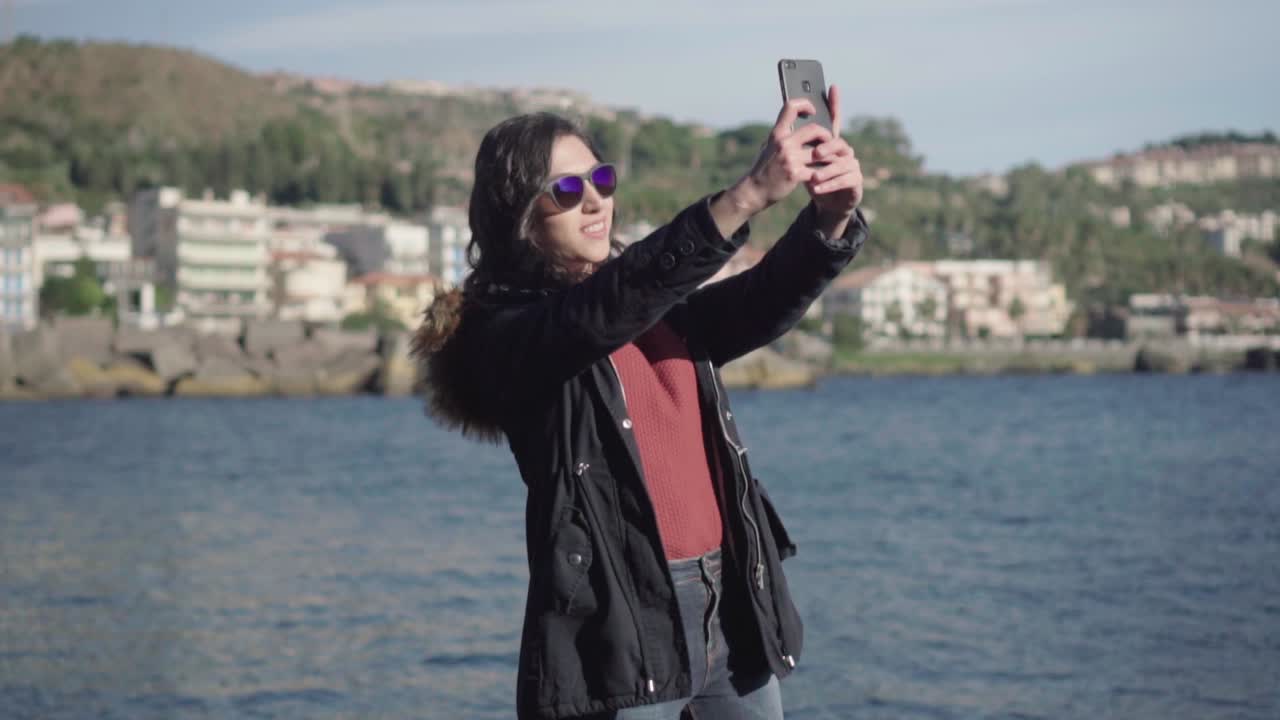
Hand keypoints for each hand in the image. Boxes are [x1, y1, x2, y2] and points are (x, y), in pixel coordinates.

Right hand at [726, 98, 833, 214]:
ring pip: (820, 151)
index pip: (791, 107)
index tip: (813, 110)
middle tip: (830, 141)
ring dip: (830, 155)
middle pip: (814, 129)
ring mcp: (789, 158)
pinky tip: (826, 175)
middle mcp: (783, 143)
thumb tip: (794, 125)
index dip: (805, 104)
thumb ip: (781, 136)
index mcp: (777, 134)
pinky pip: (817, 170)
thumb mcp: (768, 147)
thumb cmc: (763, 169)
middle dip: (826, 135)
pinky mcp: (795, 174)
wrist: (753, 191)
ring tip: (834, 158)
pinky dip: (824, 173)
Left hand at [804, 85, 863, 223]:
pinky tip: (816, 189)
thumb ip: (799, 145)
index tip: (832, 87)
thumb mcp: (803, 161)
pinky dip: (830, 185)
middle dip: (827, 147)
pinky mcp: (856, 181)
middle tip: (815, 154)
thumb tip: (783, 127)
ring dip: (826, 171)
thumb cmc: (814, 178)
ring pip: (843, 163)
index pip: (834, 120)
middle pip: (839, 143)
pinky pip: (846, 181)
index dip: (835, 103)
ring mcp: (852, 165)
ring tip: (813, 178)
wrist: (827, 201)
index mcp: (831, 143)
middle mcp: (844, 150)